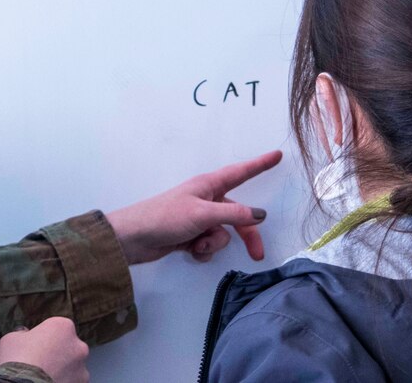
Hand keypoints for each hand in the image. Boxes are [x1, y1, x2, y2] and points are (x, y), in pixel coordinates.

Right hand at [0, 317, 88, 382]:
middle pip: (67, 347)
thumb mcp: (11, 339)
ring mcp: (82, 369)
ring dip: (61, 371)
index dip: (42, 338)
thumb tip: (25, 336)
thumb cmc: (16, 361)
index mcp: (63, 326)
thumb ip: (22, 334)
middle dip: (55, 354)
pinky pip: (71, 382)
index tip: (32, 348)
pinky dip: (62, 382)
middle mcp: (78, 346)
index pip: (55, 328)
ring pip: (71, 367)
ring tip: (41, 377)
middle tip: (38, 364)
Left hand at [105, 150, 281, 264]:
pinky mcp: (190, 235)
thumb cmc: (166, 217)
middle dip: (245, 235)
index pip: (241, 173)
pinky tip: (189, 250)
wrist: (134, 239)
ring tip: (196, 243)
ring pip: (223, 233)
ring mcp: (198, 218)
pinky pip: (209, 244)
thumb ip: (233, 215)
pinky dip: (203, 250)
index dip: (260, 165)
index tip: (277, 155)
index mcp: (209, 185)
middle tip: (257, 255)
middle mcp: (206, 199)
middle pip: (237, 216)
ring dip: (213, 243)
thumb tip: (259, 215)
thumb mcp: (203, 214)